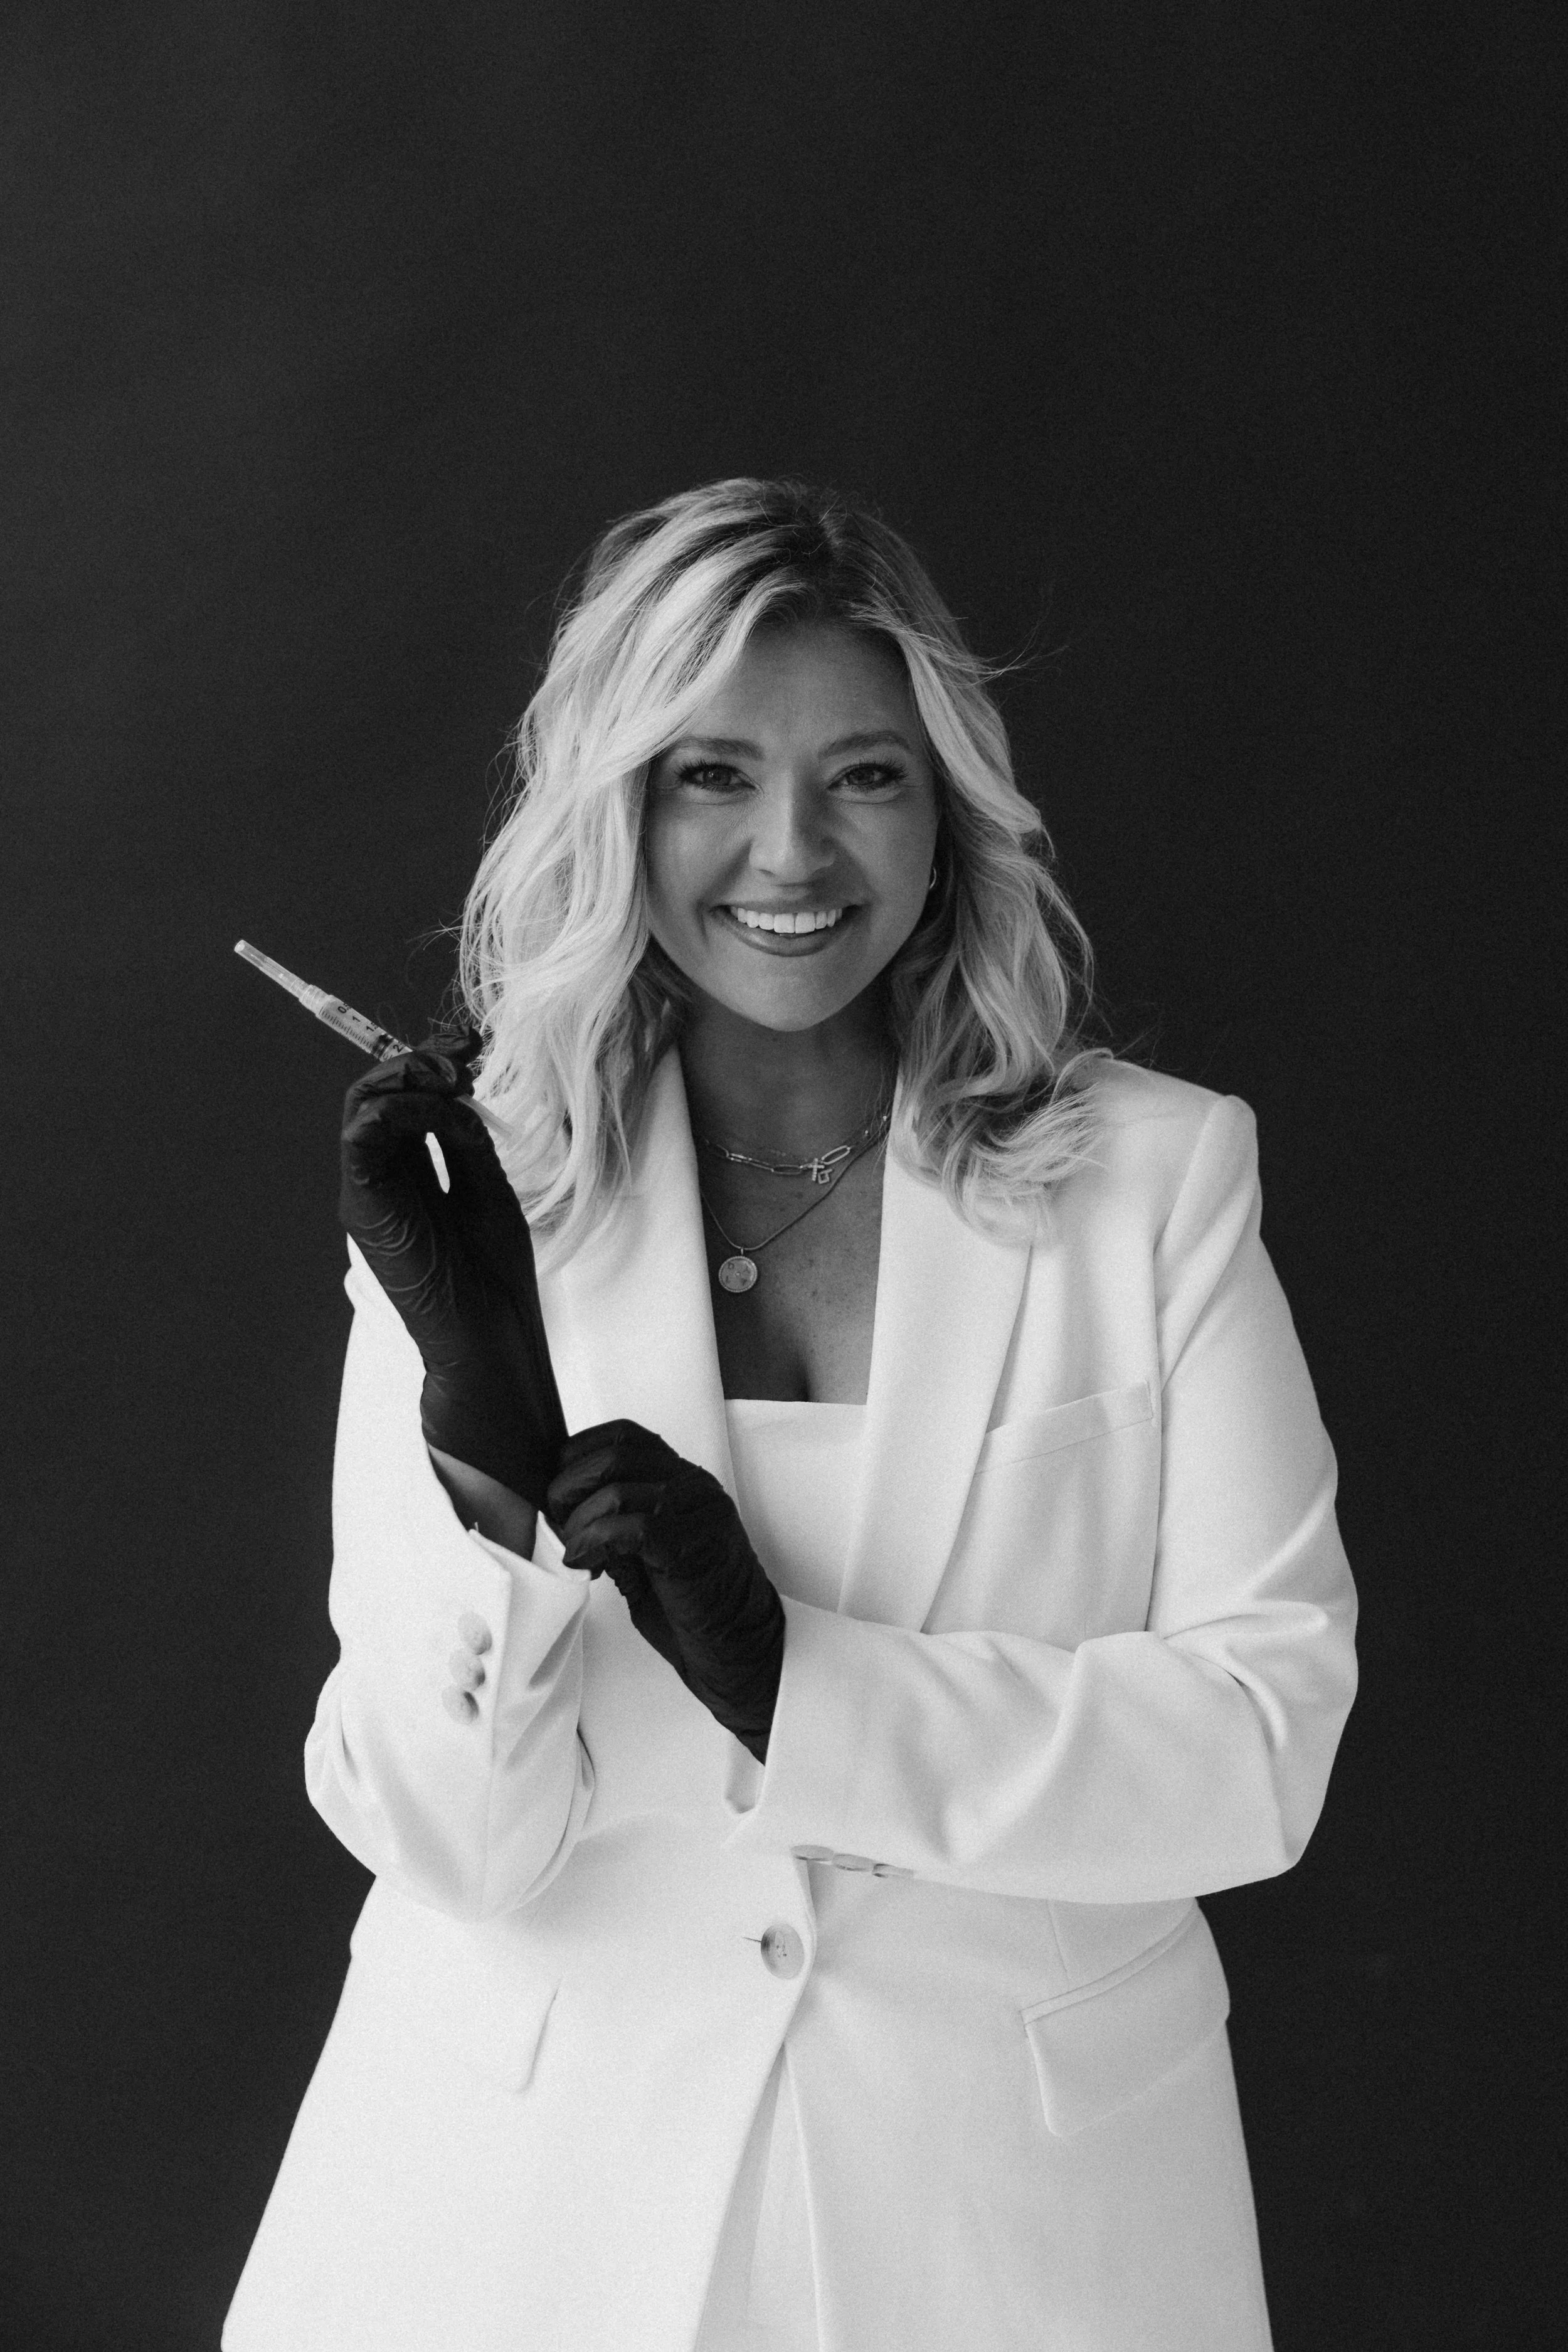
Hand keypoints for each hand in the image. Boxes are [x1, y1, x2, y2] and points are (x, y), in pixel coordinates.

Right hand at [338, 1025, 566, 1510]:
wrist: (489, 1333)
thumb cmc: (493, 1274)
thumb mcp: (488, 1187)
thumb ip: (466, 1140)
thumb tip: (457, 1092)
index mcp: (412, 1174)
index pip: (407, 1101)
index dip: (431, 1061)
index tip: (471, 1041)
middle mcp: (382, 1178)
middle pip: (379, 1094)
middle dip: (419, 1059)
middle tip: (463, 1054)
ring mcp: (367, 1191)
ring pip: (364, 1105)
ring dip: (409, 1079)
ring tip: (453, 1079)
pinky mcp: (363, 1204)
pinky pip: (361, 1136)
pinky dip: (398, 1108)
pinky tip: (440, 1109)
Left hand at [547, 1422, 784, 1763]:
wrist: (740, 1649)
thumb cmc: (692, 1608)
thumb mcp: (642, 1556)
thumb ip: (613, 1526)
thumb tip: (563, 1511)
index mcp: (683, 1481)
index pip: (624, 1436)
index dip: (579, 1454)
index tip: (558, 1487)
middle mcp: (693, 1486)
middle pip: (615, 1456)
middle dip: (569, 1486)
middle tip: (557, 1521)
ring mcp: (697, 1512)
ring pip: (617, 1490)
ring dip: (579, 1523)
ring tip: (575, 1553)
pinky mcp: (693, 1544)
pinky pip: (629, 1527)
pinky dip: (594, 1544)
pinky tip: (586, 1565)